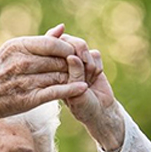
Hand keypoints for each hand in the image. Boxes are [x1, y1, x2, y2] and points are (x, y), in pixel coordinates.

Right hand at [0, 24, 91, 143]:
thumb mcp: (15, 50)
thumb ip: (42, 41)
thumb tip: (62, 28)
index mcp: (19, 46)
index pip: (53, 44)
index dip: (69, 49)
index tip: (77, 54)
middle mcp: (21, 62)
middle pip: (58, 61)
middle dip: (73, 64)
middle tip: (85, 67)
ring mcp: (24, 81)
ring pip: (58, 77)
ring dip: (73, 78)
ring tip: (82, 78)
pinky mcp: (28, 99)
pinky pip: (54, 93)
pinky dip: (70, 90)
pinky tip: (82, 88)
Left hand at [51, 30, 123, 151]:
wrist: (101, 110)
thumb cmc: (82, 105)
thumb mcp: (73, 91)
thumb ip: (72, 74)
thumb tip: (72, 56)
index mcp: (51, 67)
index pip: (49, 46)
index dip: (58, 46)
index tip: (69, 55)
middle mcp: (62, 61)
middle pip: (66, 41)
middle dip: (76, 51)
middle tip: (84, 62)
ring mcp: (77, 60)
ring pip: (82, 46)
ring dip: (88, 62)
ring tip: (89, 77)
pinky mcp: (92, 60)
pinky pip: (95, 54)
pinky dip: (97, 65)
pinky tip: (95, 76)